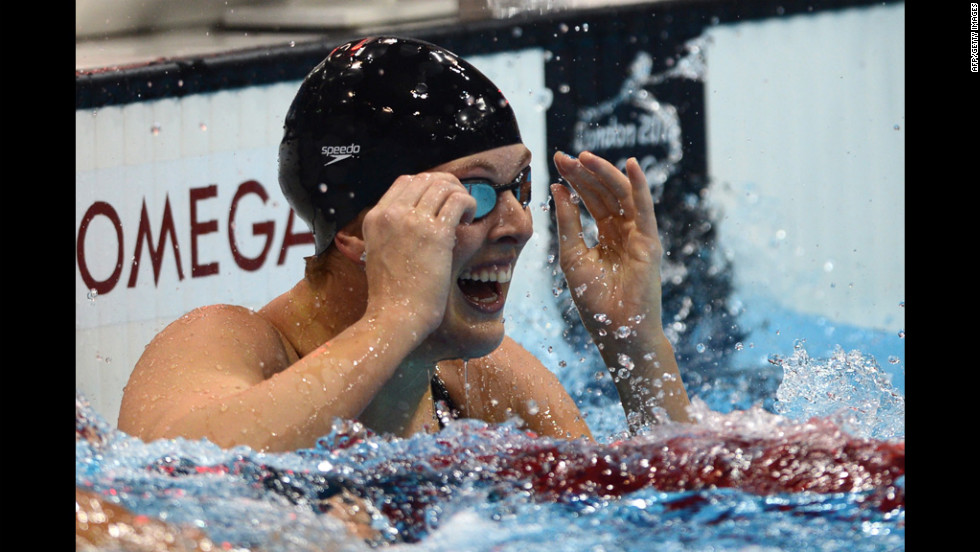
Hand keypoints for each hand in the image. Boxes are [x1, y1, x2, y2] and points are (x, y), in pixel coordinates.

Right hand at [361, 172, 476, 334]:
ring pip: (444, 186)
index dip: (428, 185)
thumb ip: (390, 234)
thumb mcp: (377, 254)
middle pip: (426, 179)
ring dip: (460, 195)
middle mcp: (391, 214)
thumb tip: (417, 220)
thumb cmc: (391, 294)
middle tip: (458, 204)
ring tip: (464, 215)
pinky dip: (469, 204)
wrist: (395, 316)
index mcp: (375, 218)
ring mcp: (412, 221)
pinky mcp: (435, 233)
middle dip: (447, 186)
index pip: (405, 181)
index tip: (440, 200)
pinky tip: (468, 220)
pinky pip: (458, 201)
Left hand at [552, 151, 690, 425]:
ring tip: (585, 157)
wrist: (617, 331)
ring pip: (621, 196)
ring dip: (605, 174)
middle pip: (604, 194)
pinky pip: (644, 210)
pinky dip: (639, 187)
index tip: (556, 161)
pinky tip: (630, 166)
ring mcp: (638, 236)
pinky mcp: (649, 243)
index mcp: (605, 236)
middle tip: (565, 156)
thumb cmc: (594, 301)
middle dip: (585, 174)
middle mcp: (623, 232)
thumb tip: (557, 189)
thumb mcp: (572, 256)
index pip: (589, 200)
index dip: (574, 180)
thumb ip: (567, 223)